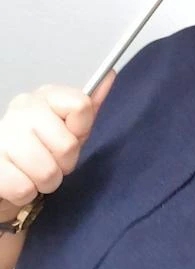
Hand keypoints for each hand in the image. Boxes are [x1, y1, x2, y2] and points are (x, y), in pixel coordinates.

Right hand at [0, 72, 115, 212]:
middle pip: (67, 145)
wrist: (4, 173)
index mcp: (46, 95)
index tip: (69, 136)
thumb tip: (110, 75)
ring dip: (46, 182)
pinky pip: (23, 188)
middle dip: (64, 164)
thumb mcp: (70, 129)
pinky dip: (26, 193)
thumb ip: (88, 108)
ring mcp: (4, 134)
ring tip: (35, 173)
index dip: (80, 131)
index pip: (81, 106)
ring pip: (47, 171)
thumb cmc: (41, 150)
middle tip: (51, 161)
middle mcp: (23, 107)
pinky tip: (19, 180)